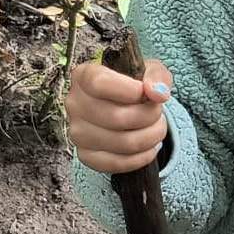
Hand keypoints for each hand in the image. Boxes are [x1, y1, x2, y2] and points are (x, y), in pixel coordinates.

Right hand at [67, 57, 173, 172]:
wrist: (126, 105)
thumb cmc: (135, 84)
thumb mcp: (149, 70)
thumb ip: (157, 76)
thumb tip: (157, 94)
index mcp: (83, 76)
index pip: (99, 84)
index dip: (129, 91)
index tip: (145, 93)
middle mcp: (74, 104)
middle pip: (117, 117)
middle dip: (150, 116)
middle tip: (158, 112)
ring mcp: (77, 132)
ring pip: (122, 143)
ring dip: (151, 136)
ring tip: (157, 127)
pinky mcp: (85, 155)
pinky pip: (117, 163)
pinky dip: (142, 157)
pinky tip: (150, 146)